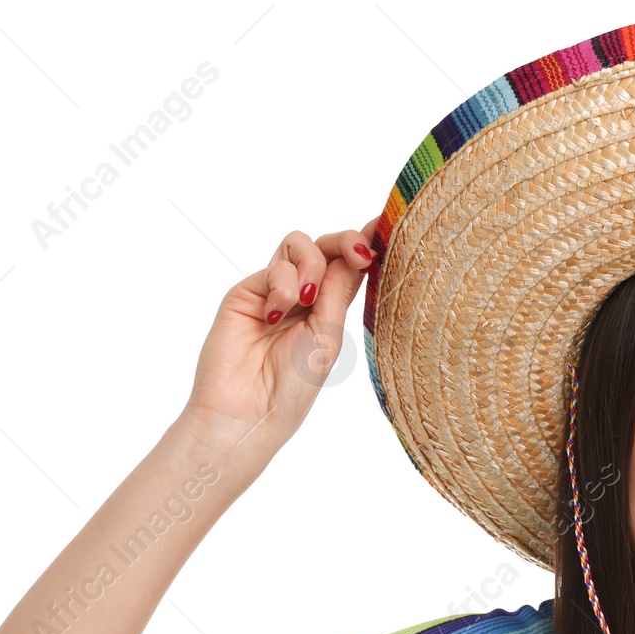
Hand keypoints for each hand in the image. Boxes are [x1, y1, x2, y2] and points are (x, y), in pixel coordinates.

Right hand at [179, 217, 379, 459]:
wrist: (249, 407)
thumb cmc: (294, 384)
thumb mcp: (329, 334)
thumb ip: (342, 288)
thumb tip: (364, 247)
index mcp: (330, 309)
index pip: (350, 266)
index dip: (367, 244)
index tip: (386, 226)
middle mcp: (304, 296)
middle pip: (327, 246)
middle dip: (346, 241)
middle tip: (359, 253)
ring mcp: (275, 291)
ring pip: (299, 244)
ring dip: (311, 265)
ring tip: (306, 299)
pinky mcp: (247, 291)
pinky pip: (274, 265)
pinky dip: (282, 283)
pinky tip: (276, 315)